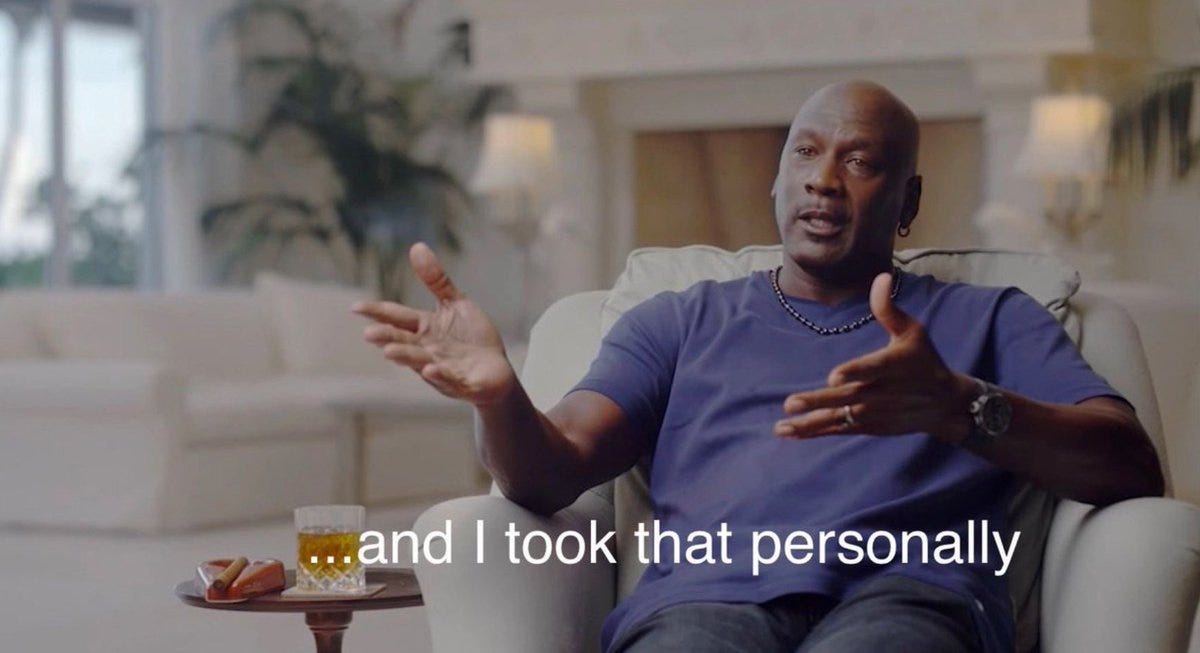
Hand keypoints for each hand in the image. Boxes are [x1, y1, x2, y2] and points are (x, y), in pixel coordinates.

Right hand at [352, 242, 514, 405]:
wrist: (497, 370)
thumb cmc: (472, 338)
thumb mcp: (455, 305)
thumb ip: (436, 281)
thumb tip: (416, 246)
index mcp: (424, 329)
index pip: (396, 318)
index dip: (377, 313)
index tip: (355, 307)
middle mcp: (427, 350)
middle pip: (403, 342)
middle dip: (387, 338)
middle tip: (368, 333)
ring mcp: (442, 368)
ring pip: (420, 362)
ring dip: (406, 357)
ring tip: (389, 352)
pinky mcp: (463, 383)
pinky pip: (449, 380)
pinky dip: (440, 376)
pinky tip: (431, 369)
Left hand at [774, 272, 975, 443]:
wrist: (945, 403)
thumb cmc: (924, 360)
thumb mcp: (913, 332)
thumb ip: (888, 309)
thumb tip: (881, 276)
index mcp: (892, 366)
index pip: (871, 369)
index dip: (854, 372)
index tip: (834, 377)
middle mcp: (882, 392)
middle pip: (847, 397)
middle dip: (819, 401)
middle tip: (791, 403)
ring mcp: (874, 412)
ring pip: (839, 418)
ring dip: (810, 423)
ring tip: (783, 425)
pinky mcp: (869, 426)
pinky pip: (839, 430)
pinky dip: (816, 432)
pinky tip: (790, 432)